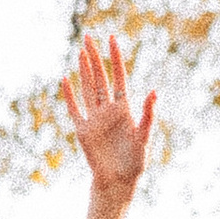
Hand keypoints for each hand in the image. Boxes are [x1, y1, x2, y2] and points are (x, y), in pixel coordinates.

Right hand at [61, 30, 155, 218]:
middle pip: (100, 78)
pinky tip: (66, 79)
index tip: (112, 38)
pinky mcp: (83, 130)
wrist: (118, 181)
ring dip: (84, 70)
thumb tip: (153, 91)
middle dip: (95, 57)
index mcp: (124, 108)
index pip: (118, 77)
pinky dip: (70, 95)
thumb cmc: (135, 162)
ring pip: (87, 88)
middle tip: (89, 37)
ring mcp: (94, 118)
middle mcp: (108, 109)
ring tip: (80, 51)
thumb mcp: (144, 137)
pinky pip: (75, 109)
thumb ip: (148, 114)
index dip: (115, 58)